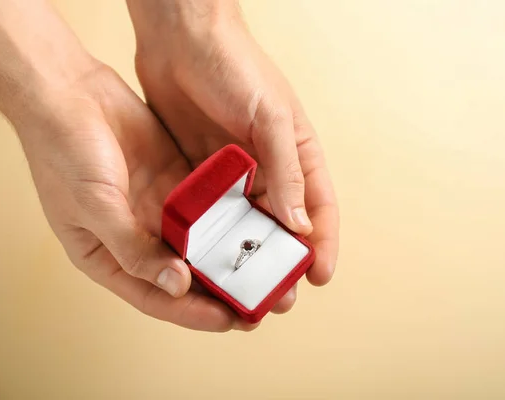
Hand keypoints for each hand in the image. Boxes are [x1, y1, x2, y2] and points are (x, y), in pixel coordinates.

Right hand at [16, 62, 256, 331]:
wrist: (68, 91)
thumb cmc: (64, 151)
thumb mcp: (95, 206)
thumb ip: (132, 248)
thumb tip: (175, 286)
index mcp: (107, 256)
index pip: (156, 297)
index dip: (193, 313)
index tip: (231, 321)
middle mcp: (136, 238)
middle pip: (184, 277)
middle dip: (219, 292)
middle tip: (260, 302)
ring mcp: (157, 210)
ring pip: (200, 245)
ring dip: (228, 257)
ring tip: (264, 268)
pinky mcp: (174, 182)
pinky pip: (206, 207)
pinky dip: (227, 219)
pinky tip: (254, 226)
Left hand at [127, 0, 339, 311]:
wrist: (181, 37)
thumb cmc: (235, 65)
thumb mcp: (268, 117)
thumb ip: (286, 171)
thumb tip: (300, 225)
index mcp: (297, 154)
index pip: (319, 208)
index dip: (323, 244)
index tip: (319, 277)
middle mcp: (269, 168)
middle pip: (281, 226)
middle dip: (281, 261)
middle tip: (277, 295)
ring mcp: (235, 173)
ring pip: (244, 226)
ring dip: (243, 256)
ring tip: (238, 287)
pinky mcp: (202, 173)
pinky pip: (210, 213)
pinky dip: (211, 237)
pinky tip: (203, 259)